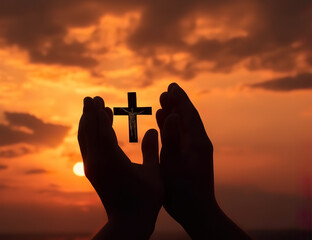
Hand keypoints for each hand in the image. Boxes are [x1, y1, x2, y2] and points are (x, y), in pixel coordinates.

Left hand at [78, 96, 162, 239]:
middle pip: (89, 131)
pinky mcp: (92, 172)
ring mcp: (92, 167)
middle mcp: (97, 162)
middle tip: (90, 98)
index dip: (100, 114)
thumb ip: (152, 150)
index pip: (102, 131)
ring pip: (85, 139)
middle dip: (89, 113)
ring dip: (87, 122)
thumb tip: (152, 129)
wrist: (128, 222)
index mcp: (112, 161)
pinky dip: (89, 134)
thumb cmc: (146, 199)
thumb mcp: (153, 173)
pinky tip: (95, 128)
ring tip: (90, 108)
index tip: (99, 100)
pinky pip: (87, 147)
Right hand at [156, 83, 250, 238]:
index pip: (189, 114)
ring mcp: (195, 151)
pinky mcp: (190, 158)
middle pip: (187, 117)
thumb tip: (173, 114)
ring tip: (163, 103)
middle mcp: (198, 143)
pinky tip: (164, 125)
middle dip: (177, 103)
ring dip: (174, 114)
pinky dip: (172, 128)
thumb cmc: (183, 191)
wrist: (196, 212)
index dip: (180, 99)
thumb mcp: (174, 164)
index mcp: (197, 142)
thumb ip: (172, 139)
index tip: (172, 86)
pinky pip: (181, 137)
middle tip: (167, 91)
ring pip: (183, 127)